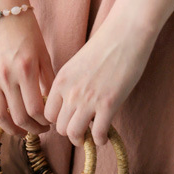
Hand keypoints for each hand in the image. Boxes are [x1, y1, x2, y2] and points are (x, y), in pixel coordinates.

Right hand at [0, 12, 55, 137]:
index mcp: (27, 69)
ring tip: (20, 131)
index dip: (44, 122)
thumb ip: (48, 80)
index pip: (36, 110)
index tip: (49, 124)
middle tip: (38, 130)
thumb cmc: (26, 29)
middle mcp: (7, 75)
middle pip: (19, 116)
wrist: (1, 8)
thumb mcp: (43, 53)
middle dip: (31, 129)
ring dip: (10, 129)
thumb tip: (51, 106)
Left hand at [43, 7, 154, 145]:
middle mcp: (71, 92)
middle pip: (59, 127)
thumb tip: (71, 105)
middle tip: (81, 129)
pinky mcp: (108, 104)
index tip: (68, 120)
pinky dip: (100, 139)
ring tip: (90, 136)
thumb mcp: (77, 64)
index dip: (57, 120)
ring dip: (82, 139)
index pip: (48, 113)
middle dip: (69, 131)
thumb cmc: (105, 46)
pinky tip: (104, 136)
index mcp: (61, 81)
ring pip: (73, 134)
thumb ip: (71, 84)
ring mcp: (88, 99)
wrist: (126, 34)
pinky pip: (98, 133)